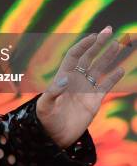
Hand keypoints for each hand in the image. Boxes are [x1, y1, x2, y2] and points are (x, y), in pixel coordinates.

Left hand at [36, 26, 124, 148]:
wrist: (55, 135)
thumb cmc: (46, 119)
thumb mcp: (45, 105)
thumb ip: (53, 92)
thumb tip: (65, 79)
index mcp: (63, 76)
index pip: (75, 55)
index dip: (84, 45)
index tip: (94, 36)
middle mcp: (76, 79)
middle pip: (89, 57)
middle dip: (99, 44)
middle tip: (109, 30)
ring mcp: (86, 89)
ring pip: (100, 68)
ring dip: (109, 56)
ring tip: (119, 44)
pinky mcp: (94, 101)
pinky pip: (105, 86)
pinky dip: (113, 78)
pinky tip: (121, 69)